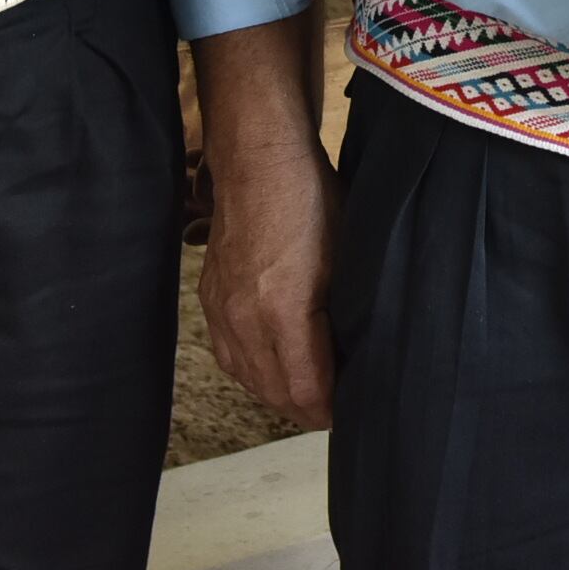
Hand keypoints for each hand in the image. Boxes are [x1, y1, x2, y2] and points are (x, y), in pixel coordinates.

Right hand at [198, 141, 338, 428]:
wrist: (260, 159)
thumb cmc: (313, 200)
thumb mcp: (347, 259)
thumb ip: (346, 316)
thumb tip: (358, 355)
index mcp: (284, 311)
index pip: (306, 390)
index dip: (331, 410)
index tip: (353, 411)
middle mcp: (245, 319)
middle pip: (274, 393)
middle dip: (307, 409)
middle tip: (337, 409)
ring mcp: (221, 310)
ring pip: (248, 379)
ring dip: (279, 394)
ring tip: (310, 395)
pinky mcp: (210, 297)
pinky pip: (229, 355)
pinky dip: (253, 371)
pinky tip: (273, 369)